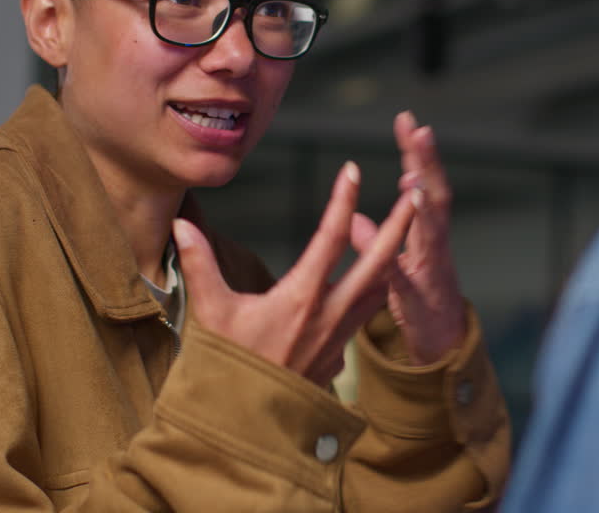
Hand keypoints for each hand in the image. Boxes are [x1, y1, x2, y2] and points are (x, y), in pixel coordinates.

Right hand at [173, 162, 416, 385]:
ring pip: (379, 291)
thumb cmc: (227, 370)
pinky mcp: (339, 357)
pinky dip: (375, 294)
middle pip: (378, 263)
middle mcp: (330, 315)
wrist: (245, 428)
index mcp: (302, 298)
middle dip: (399, 227)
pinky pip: (365, 318)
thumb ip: (201, 265)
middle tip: (415, 196)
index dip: (343, 201)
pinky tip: (374, 286)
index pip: (330, 238)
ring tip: (405, 234)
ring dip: (393, 259)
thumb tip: (182, 224)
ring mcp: (339, 338)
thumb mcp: (211, 313)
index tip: (354, 171)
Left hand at [354, 111, 466, 364]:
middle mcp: (435, 245)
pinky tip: (388, 249)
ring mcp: (432, 271)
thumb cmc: (419, 300)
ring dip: (423, 205)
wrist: (443, 347)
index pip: (422, 183)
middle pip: (434, 197)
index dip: (417, 153)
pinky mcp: (420, 302)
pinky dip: (401, 266)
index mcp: (426, 231)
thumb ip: (377, 241)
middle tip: (418, 130)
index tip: (408, 121)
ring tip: (410, 175)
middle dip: (428, 164)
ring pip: (431, 233)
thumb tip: (355, 220)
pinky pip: (408, 283)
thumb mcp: (396, 265)